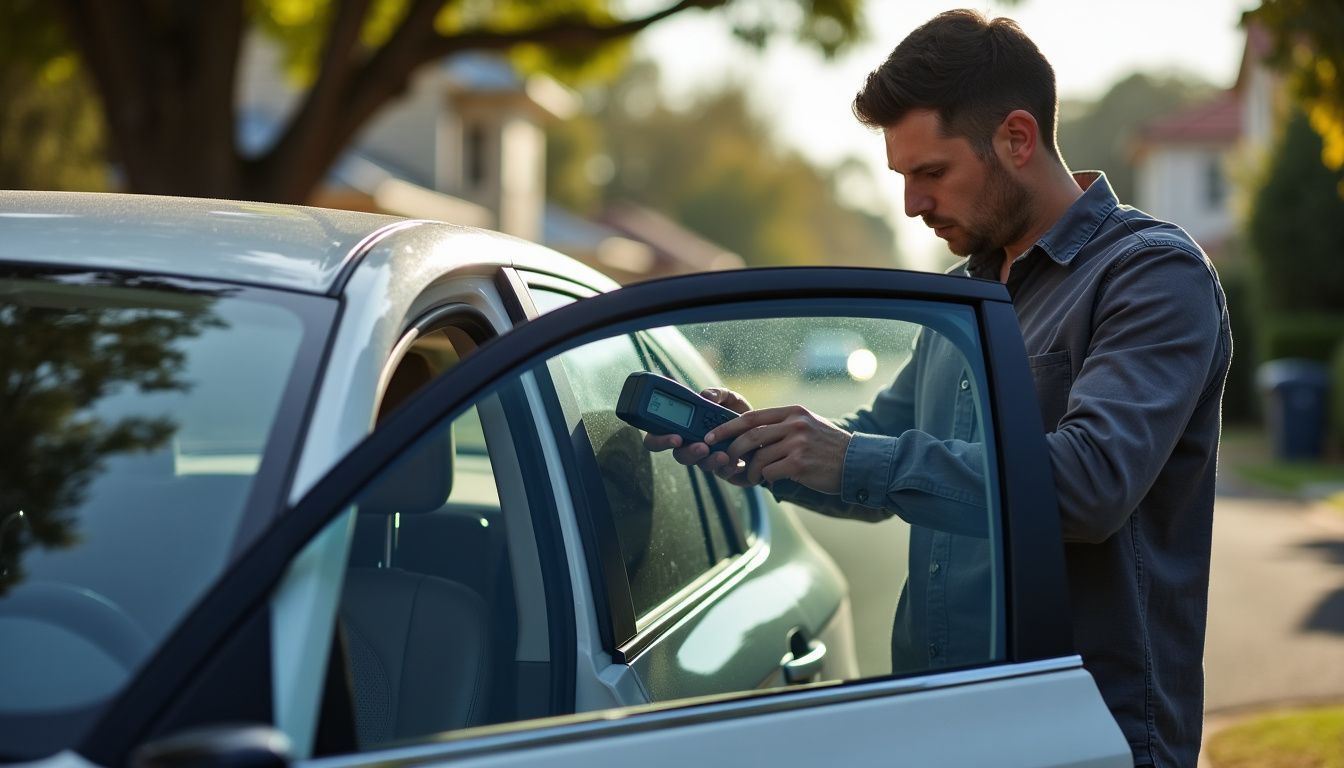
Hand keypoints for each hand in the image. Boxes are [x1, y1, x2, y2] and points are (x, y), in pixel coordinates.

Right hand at [643, 387, 751, 467]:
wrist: (763, 432)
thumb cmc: (740, 414)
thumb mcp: (731, 399)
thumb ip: (718, 394)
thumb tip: (706, 395)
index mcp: (685, 426)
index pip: (659, 436)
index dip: (659, 440)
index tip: (675, 437)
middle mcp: (692, 444)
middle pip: (678, 454)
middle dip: (687, 452)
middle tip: (701, 447)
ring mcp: (707, 459)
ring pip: (700, 466)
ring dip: (709, 461)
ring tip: (723, 455)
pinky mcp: (724, 470)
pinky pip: (722, 473)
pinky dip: (728, 468)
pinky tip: (737, 462)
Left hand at [703, 405, 851, 492]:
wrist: (857, 463)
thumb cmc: (829, 448)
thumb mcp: (808, 425)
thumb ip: (783, 426)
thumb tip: (750, 434)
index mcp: (793, 412)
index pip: (751, 417)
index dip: (727, 427)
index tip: (711, 436)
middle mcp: (794, 424)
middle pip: (750, 436)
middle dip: (731, 450)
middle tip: (724, 461)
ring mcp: (798, 444)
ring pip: (758, 457)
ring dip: (749, 471)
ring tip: (751, 477)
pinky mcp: (800, 464)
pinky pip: (770, 472)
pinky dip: (765, 478)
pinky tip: (770, 480)